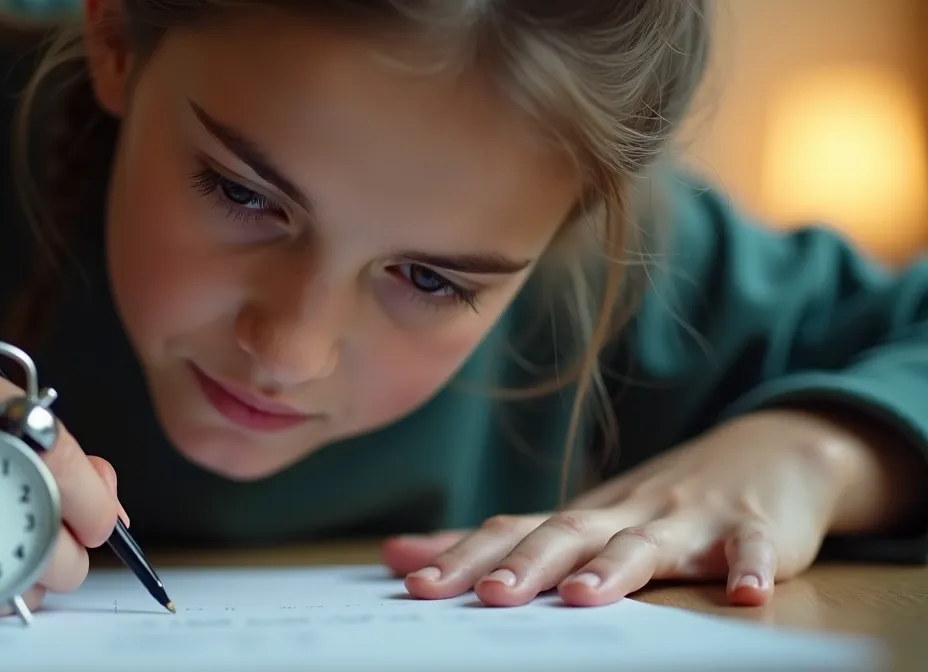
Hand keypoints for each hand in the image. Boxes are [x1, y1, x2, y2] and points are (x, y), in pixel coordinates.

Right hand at [0, 346, 126, 617]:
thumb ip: (29, 434)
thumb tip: (103, 488)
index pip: (40, 433)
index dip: (87, 488)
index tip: (99, 515)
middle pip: (29, 510)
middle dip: (67, 545)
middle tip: (66, 550)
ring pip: (0, 569)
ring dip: (32, 578)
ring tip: (16, 563)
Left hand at [382, 409, 905, 607]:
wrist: (768, 450)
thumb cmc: (656, 503)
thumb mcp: (576, 521)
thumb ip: (492, 545)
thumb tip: (396, 555)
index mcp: (581, 518)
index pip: (511, 533)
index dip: (463, 558)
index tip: (415, 586)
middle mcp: (625, 514)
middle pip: (569, 536)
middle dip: (527, 566)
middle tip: (486, 594)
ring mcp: (690, 519)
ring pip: (648, 543)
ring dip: (617, 568)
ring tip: (586, 597)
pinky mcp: (753, 527)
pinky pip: (753, 547)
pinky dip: (751, 565)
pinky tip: (747, 593)